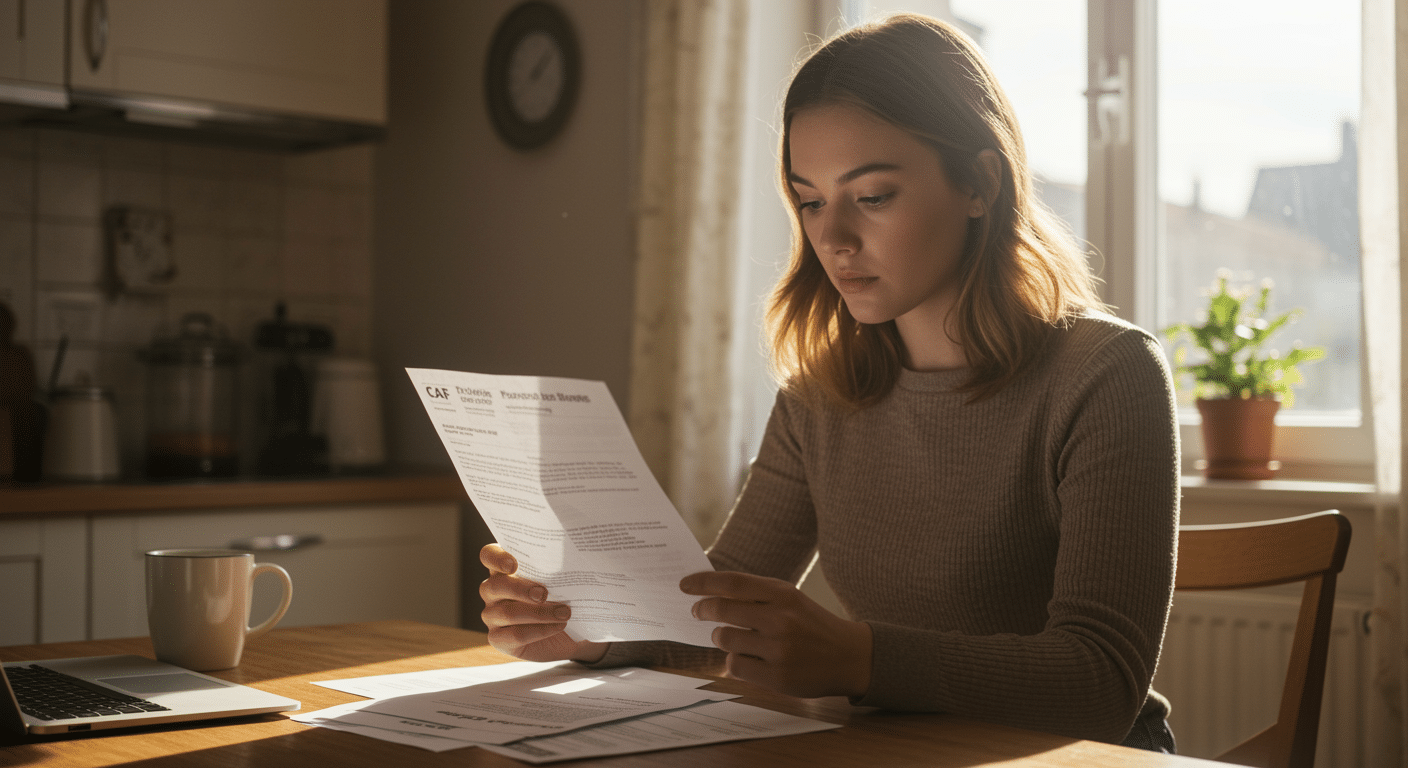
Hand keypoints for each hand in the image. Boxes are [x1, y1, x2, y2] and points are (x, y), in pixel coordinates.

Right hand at [479, 544, 606, 662]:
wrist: (569, 633)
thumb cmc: (562, 598)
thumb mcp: (561, 582)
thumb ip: (557, 570)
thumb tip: (571, 563)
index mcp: (504, 569)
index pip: (488, 555)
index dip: (496, 558)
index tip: (513, 565)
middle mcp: (493, 590)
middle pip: (495, 586)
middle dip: (521, 589)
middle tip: (544, 594)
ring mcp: (492, 615)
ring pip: (505, 612)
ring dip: (538, 613)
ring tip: (563, 613)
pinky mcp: (498, 639)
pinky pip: (514, 635)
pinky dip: (539, 631)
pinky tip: (557, 627)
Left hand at [681, 571, 871, 698]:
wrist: (849, 656)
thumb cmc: (812, 624)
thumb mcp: (791, 599)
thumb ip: (757, 595)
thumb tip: (711, 593)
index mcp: (784, 594)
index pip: (733, 583)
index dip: (704, 583)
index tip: (684, 585)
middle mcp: (780, 619)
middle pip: (723, 610)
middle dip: (703, 610)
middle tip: (697, 611)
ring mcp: (779, 649)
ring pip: (725, 640)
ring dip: (720, 638)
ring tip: (731, 638)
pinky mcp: (777, 676)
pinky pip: (735, 666)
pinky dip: (734, 662)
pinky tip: (745, 658)